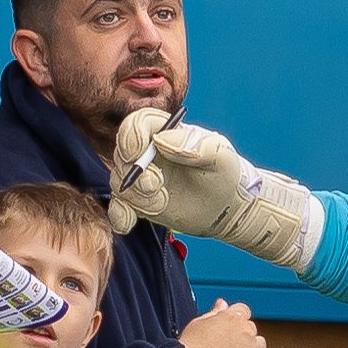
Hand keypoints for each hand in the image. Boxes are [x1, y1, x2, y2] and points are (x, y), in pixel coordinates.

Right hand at [108, 109, 317, 268]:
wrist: (228, 205)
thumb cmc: (226, 172)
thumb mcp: (220, 154)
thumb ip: (194, 145)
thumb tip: (160, 141)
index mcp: (165, 132)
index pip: (135, 125)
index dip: (131, 137)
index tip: (139, 153)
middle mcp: (148, 153)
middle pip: (122, 156)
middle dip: (135, 173)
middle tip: (156, 185)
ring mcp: (142, 178)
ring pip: (121, 183)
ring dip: (138, 196)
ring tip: (163, 203)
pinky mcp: (141, 203)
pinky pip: (119, 207)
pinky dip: (119, 215)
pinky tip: (128, 223)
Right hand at [179, 299, 273, 347]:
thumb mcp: (198, 323)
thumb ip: (215, 312)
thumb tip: (222, 304)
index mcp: (234, 317)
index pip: (243, 311)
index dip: (234, 319)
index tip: (227, 326)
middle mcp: (246, 332)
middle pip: (251, 328)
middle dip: (241, 334)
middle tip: (225, 344)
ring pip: (260, 344)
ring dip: (251, 347)